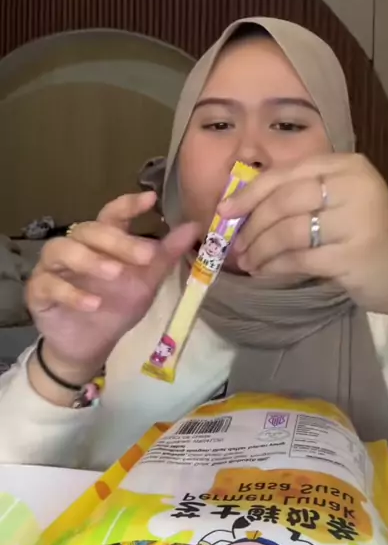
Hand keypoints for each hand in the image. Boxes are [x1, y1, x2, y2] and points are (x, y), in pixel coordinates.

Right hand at [26, 191, 197, 386]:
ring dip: (90, 259)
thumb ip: (165, 255)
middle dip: (117, 240)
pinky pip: (49, 284)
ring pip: (61, 249)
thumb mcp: (146, 282)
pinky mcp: (38, 292)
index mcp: (101, 241)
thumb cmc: (117, 306)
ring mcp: (52, 268)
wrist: (91, 345)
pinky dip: (72, 293)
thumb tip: (193, 227)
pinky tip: (93, 304)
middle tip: (145, 255)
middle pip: (89, 230)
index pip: (112, 214)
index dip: (129, 204)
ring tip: (115, 273)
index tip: (151, 199)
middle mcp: (74, 247)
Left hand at [220, 154, 387, 315]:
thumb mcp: (335, 202)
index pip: (287, 173)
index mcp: (348, 165)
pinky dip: (275, 265)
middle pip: (285, 201)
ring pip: (289, 231)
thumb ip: (297, 195)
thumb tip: (237, 205)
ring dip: (261, 248)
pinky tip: (265, 271)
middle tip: (236, 244)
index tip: (226, 210)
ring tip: (249, 262)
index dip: (251, 192)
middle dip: (253, 224)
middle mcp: (356, 186)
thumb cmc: (361, 234)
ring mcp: (358, 220)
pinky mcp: (354, 255)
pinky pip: (300, 258)